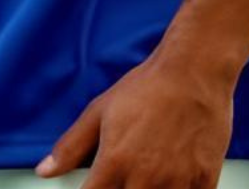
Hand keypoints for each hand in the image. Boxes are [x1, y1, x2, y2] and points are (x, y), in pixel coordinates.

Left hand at [36, 51, 233, 188]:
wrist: (193, 71)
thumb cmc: (147, 87)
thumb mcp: (100, 111)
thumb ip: (71, 146)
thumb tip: (43, 171)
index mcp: (115, 163)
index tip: (96, 186)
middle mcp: (144, 179)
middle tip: (126, 173)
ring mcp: (176, 184)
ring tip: (149, 172)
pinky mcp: (205, 183)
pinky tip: (175, 177)